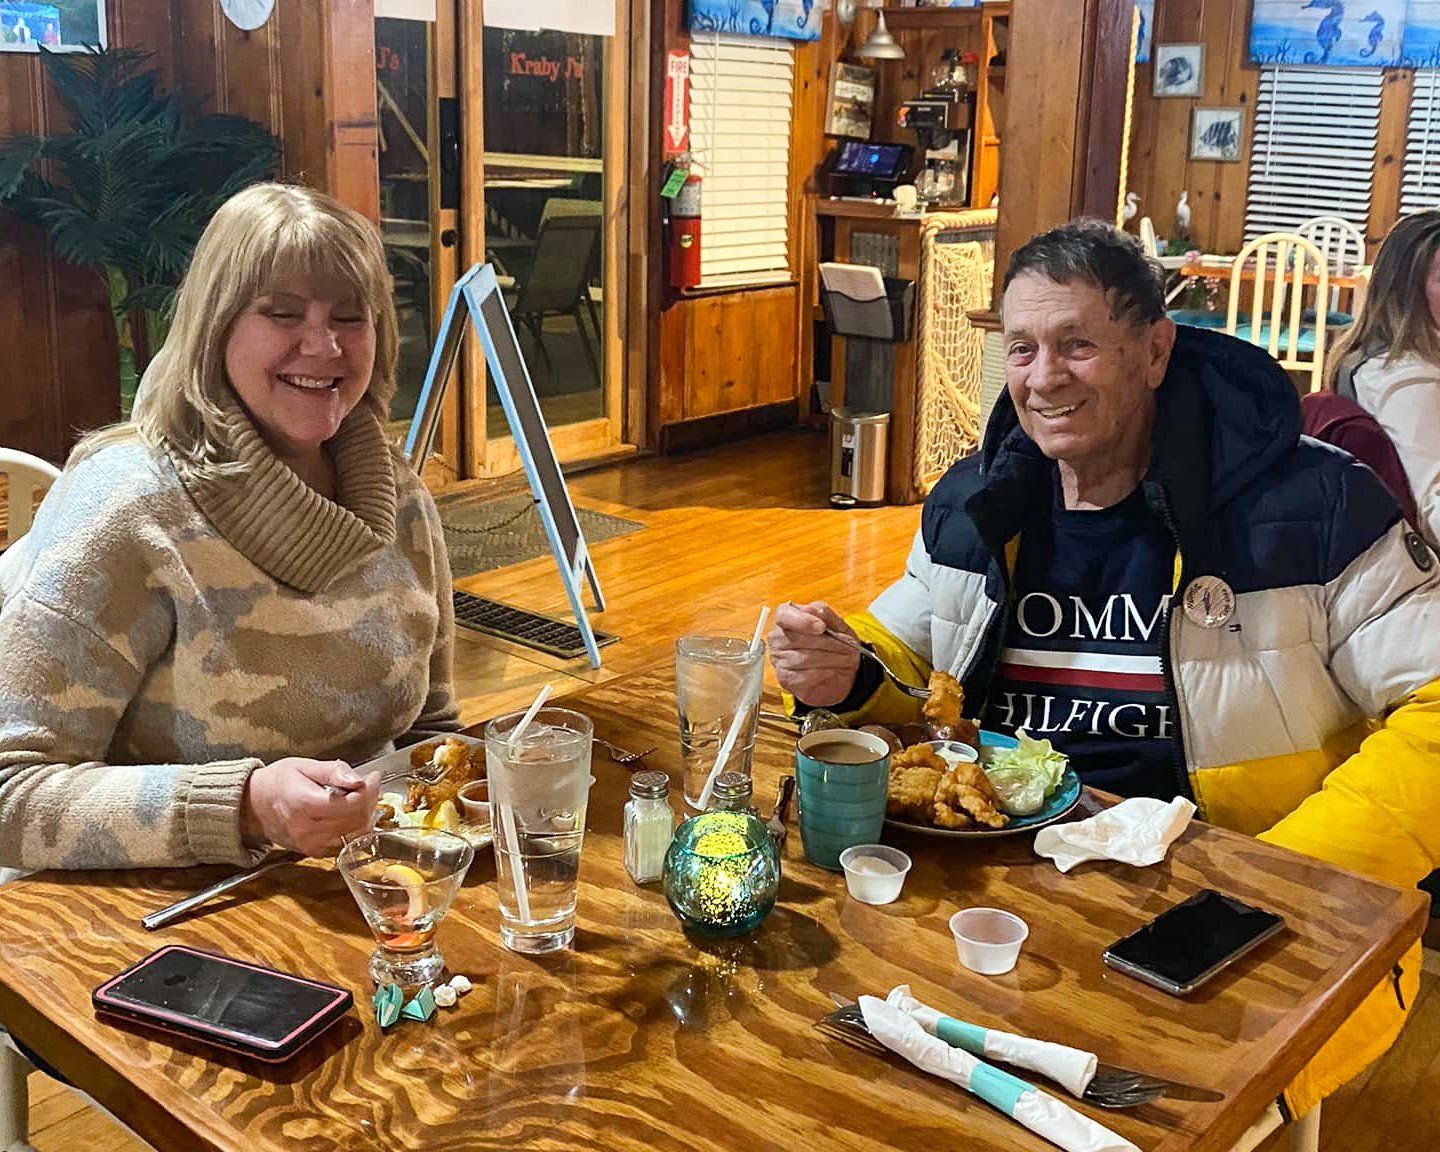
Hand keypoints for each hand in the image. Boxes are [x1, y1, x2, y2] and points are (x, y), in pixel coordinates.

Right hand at [241, 758, 379, 856]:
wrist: (255, 806)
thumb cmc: (279, 782)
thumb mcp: (305, 766)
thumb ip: (334, 772)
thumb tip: (359, 780)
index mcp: (305, 804)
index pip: (352, 804)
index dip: (369, 790)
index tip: (372, 777)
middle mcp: (308, 829)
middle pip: (357, 820)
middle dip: (369, 801)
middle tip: (367, 785)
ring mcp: (312, 844)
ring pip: (356, 835)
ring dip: (365, 816)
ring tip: (358, 798)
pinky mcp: (315, 852)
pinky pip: (347, 844)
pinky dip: (355, 829)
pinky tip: (349, 814)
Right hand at [767, 601, 861, 707]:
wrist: (840, 671)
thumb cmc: (834, 644)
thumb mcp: (836, 625)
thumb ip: (826, 614)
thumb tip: (817, 610)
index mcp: (786, 618)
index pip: (784, 615)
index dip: (802, 621)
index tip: (822, 627)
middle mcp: (778, 638)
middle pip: (798, 639)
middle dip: (828, 643)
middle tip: (849, 646)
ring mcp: (779, 659)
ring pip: (804, 658)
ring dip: (831, 659)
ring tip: (848, 659)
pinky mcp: (786, 679)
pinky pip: (805, 676)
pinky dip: (824, 673)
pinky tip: (834, 670)